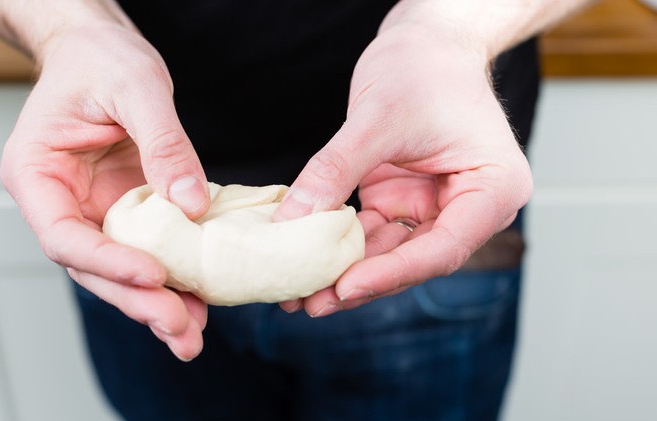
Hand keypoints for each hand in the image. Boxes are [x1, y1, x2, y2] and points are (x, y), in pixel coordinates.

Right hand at [0, 26, 209, 359]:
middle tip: (178, 327)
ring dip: (154, 304)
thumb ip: (162, 142)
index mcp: (37, 174)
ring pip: (118, 271)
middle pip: (92, 268)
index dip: (106, 262)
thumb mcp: (135, 86)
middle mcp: (60, 202)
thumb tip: (190, 204)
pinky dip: (171, 280)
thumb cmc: (101, 60)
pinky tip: (198, 304)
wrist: (101, 52)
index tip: (153, 276)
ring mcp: (93, 211)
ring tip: (190, 333)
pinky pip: (146, 252)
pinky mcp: (125, 213)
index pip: (63, 235)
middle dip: (136, 300)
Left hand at [276, 25, 532, 315]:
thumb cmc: (424, 67)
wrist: (427, 42)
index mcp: (493, 189)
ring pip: (390, 253)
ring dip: (346, 271)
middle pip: (415, 260)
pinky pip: (373, 233)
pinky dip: (341, 246)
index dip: (393, 272)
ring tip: (299, 293)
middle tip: (311, 304)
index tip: (345, 286)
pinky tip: (308, 259)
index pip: (444, 246)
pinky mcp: (405, 199)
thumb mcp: (378, 117)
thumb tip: (293, 220)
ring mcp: (435, 206)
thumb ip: (337, 170)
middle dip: (361, 282)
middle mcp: (470, 207)